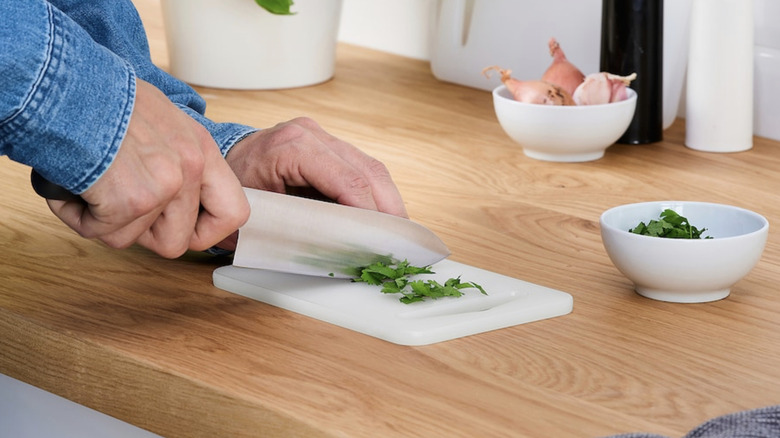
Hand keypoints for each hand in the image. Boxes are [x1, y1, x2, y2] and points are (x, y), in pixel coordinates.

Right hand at [47, 79, 249, 257]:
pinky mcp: (133, 199)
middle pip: (177, 242)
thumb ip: (177, 157)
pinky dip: (81, 216)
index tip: (181, 229)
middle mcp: (191, 167)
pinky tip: (75, 185)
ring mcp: (166, 185)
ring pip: (135, 240)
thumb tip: (178, 198)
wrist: (61, 85)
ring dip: (106, 221)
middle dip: (141, 233)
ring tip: (92, 183)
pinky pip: (104, 233)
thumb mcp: (159, 119)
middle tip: (119, 205)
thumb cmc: (99, 98)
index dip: (204, 233)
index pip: (234, 213)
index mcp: (202, 149)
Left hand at [217, 117, 407, 251]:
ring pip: (371, 167)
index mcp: (290, 147)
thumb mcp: (256, 213)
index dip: (370, 214)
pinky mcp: (328, 143)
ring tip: (397, 232)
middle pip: (367, 171)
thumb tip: (336, 249)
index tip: (382, 241)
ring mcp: (321, 134)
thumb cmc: (230, 189)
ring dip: (387, 201)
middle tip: (400, 241)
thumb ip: (295, 227)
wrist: (216, 162)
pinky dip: (375, 193)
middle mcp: (311, 133)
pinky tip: (382, 215)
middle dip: (388, 209)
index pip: (347, 181)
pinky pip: (361, 166)